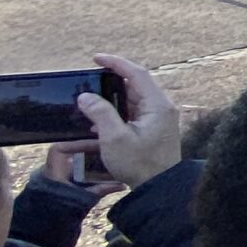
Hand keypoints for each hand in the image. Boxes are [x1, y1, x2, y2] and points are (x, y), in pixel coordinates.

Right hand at [43, 55, 180, 190]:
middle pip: (135, 85)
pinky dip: (116, 113)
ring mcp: (159, 119)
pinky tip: (98, 122)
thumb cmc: (139, 164)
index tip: (96, 58)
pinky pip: (133, 113)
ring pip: (132, 99)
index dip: (116, 63)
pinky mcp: (153, 129)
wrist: (158, 188)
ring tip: (89, 101)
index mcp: (157, 105)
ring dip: (112, 99)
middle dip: (111, 81)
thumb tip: (85, 96)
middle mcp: (161, 108)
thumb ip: (100, 114)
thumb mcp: (114, 138)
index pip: (137, 74)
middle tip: (89, 80)